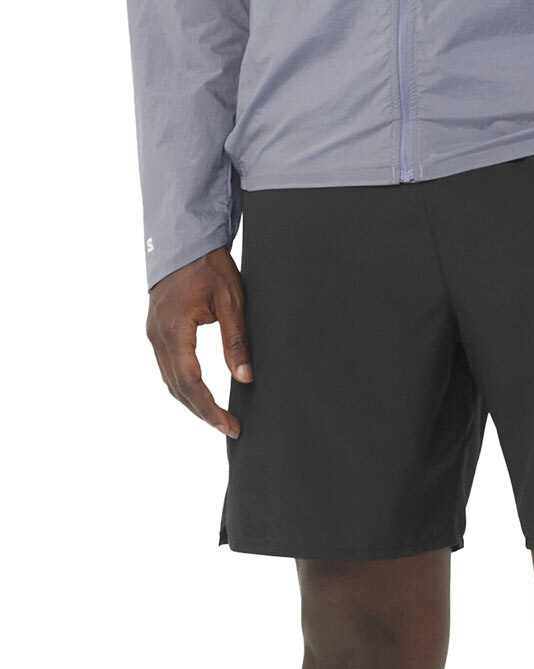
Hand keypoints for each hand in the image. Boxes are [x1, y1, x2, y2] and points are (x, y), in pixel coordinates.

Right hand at [146, 247, 251, 437]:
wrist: (184, 239)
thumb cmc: (208, 265)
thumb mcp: (231, 301)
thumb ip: (236, 341)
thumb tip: (245, 377)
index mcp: (174, 331)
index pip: (191, 383)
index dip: (210, 409)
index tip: (230, 425)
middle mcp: (158, 336)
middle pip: (177, 388)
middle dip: (202, 412)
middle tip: (229, 428)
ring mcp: (154, 334)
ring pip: (170, 380)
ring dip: (192, 402)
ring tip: (217, 418)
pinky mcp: (158, 331)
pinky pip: (168, 367)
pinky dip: (184, 386)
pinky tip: (200, 395)